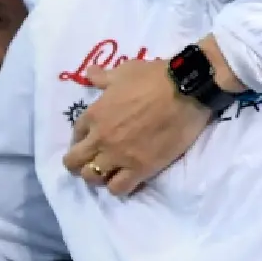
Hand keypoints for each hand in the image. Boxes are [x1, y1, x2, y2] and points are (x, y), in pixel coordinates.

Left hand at [61, 59, 210, 195]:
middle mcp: (100, 138)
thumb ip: (103, 77)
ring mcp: (119, 156)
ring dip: (98, 176)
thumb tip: (90, 73)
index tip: (91, 139)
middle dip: (79, 163)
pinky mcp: (140, 169)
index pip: (75, 135)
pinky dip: (118, 186)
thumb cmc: (154, 78)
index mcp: (94, 114)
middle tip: (93, 161)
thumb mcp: (124, 71)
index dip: (81, 139)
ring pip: (92, 178)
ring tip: (110, 172)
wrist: (187, 91)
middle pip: (74, 162)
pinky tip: (126, 179)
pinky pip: (118, 188)